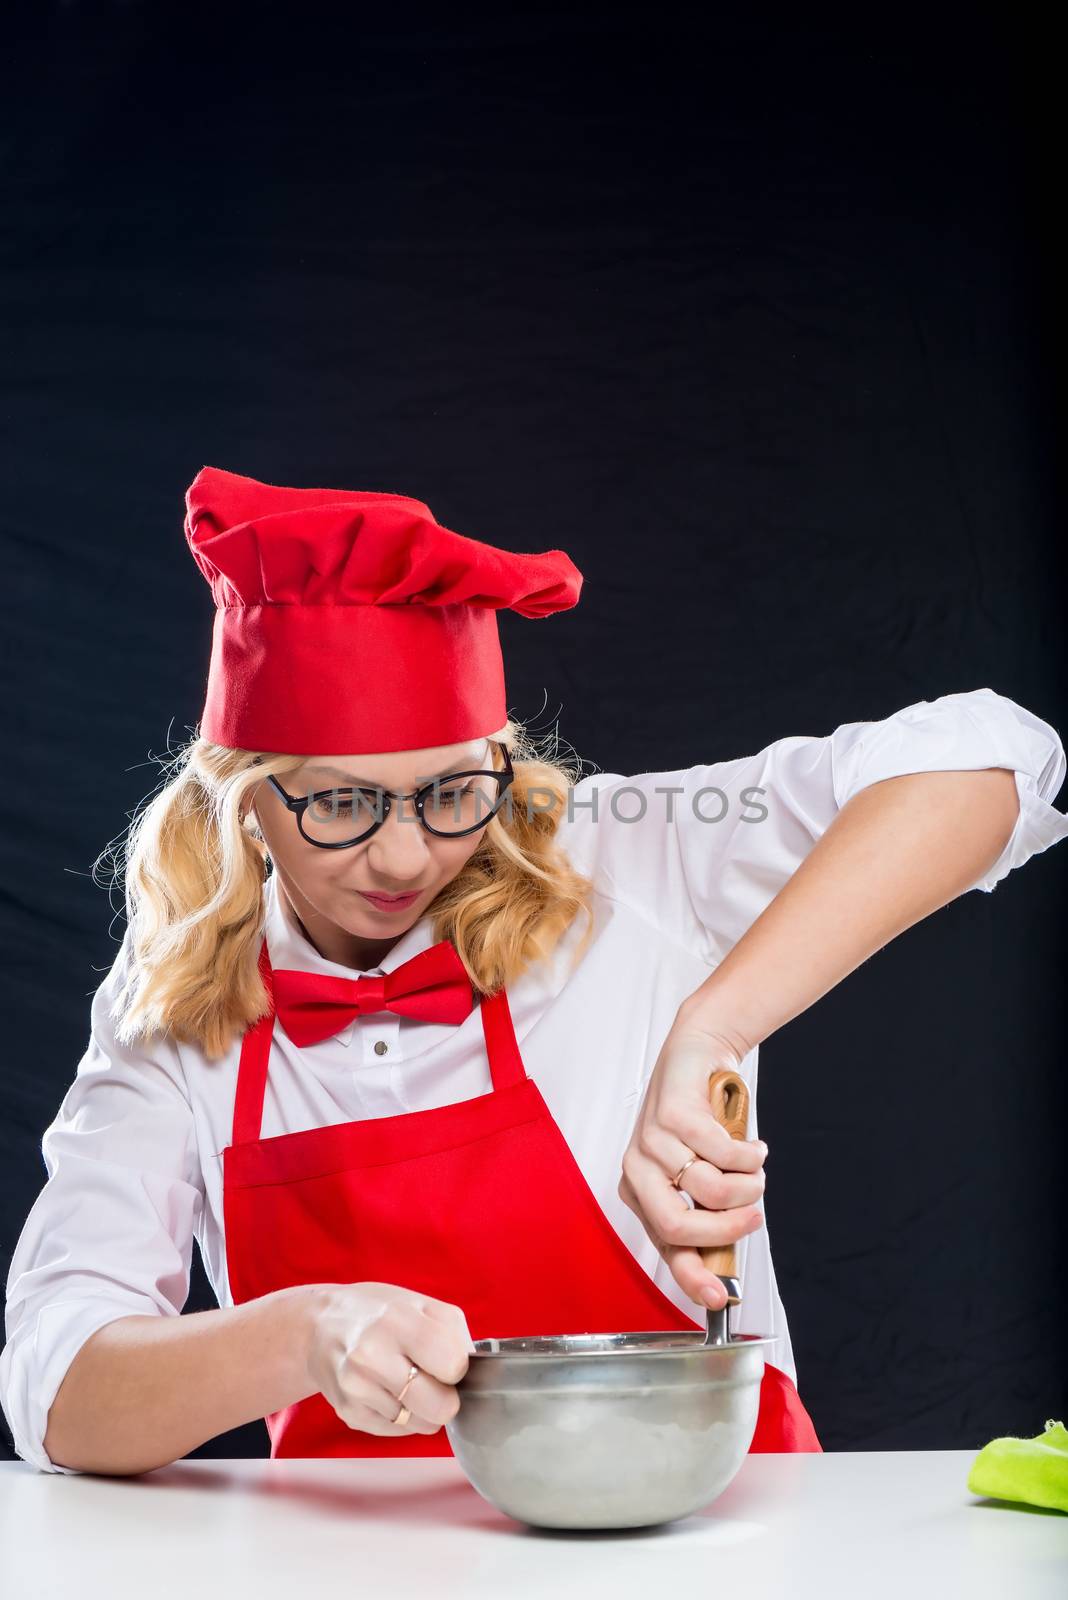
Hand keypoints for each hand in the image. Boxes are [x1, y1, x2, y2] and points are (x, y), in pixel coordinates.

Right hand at [304, 1282, 473, 1436]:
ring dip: (424, 1408)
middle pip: (440, 1408)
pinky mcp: (349, 1414)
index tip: (447, 1359)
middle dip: (447, 1396)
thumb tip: (475, 1373)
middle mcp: (371, 1357)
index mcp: (396, 1321)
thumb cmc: (378, 1312)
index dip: (459, 1368)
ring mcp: (357, 1389)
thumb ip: (455, 1335)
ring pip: (422, 1425)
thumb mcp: (420, 1303)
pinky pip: (399, 1431)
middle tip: (434, 1378)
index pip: (454, 1366)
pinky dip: (403, 1416)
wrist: (320, 1325)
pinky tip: (389, 1390)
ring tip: (407, 1380)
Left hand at [619, 1014, 767, 1309]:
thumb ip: (706, 1213)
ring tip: (755, 1170)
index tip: (719, 1298)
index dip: (693, 1275)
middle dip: (725, 1230)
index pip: (664, 1245)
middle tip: (754, 1216)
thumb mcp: (700, 1171)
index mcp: (639, 1191)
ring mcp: (651, 1140)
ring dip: (748, 1185)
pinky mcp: (673, 1115)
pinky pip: (723, 1155)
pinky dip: (749, 1155)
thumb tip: (723, 1267)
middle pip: (678, 1226)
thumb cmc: (701, 1120)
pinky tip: (752, 1145)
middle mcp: (637, 1168)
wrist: (699, 1053)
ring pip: (709, 1190)